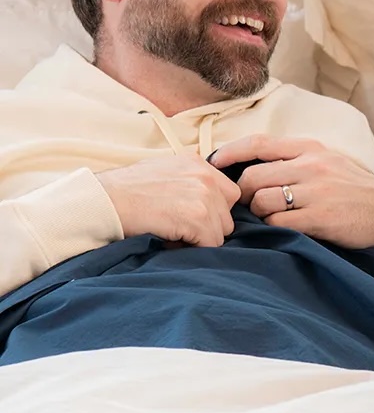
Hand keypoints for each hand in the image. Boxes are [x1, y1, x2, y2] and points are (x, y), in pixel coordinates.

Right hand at [97, 153, 240, 245]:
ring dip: (200, 238)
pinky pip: (211, 244)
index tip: (194, 217)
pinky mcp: (197, 218)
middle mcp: (205, 177)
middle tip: (181, 227)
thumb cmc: (126, 190)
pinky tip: (171, 240)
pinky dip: (193, 248)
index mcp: (198, 164)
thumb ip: (190, 180)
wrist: (105, 200)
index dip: (214, 210)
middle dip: (209, 226)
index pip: (229, 193)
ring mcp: (204, 197)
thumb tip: (207, 202)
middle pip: (227, 215)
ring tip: (174, 233)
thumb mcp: (164, 171)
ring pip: (221, 232)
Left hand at [208, 135, 373, 250]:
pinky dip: (275, 230)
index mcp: (312, 149)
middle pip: (252, 178)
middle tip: (250, 208)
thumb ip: (298, 160)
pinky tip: (289, 231)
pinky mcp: (319, 218)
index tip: (212, 162)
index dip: (230, 153)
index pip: (259, 144)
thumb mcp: (331, 163)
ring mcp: (315, 192)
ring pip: (261, 202)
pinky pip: (278, 223)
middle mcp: (311, 166)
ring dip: (260, 215)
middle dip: (243, 195)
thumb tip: (256, 165)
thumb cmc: (357, 193)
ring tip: (275, 220)